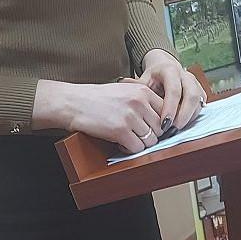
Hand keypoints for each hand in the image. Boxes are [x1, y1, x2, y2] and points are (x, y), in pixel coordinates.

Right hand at [52, 79, 166, 154]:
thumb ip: (144, 99)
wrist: (74, 102)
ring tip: (128, 138)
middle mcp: (139, 102)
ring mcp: (130, 117)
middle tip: (138, 134)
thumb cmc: (98, 97)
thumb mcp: (125, 90)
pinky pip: (137, 148)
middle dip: (151, 134)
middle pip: (161, 128)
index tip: (153, 127)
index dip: (161, 122)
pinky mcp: (120, 131)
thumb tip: (163, 118)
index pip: (166, 111)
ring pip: (151, 140)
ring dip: (140, 143)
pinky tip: (120, 143)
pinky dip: (129, 149)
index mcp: (143, 91)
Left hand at [136, 49, 206, 132]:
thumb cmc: (153, 76)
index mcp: (170, 70)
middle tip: (173, 129)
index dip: (170, 108)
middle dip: (184, 115)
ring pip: (199, 101)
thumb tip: (122, 83)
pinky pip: (201, 105)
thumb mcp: (144, 79)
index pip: (174, 90)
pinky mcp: (200, 91)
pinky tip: (182, 124)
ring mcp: (195, 83)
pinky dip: (193, 116)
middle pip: (192, 95)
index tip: (164, 124)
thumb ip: (136, 85)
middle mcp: (185, 75)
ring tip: (176, 128)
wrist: (165, 68)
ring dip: (189, 117)